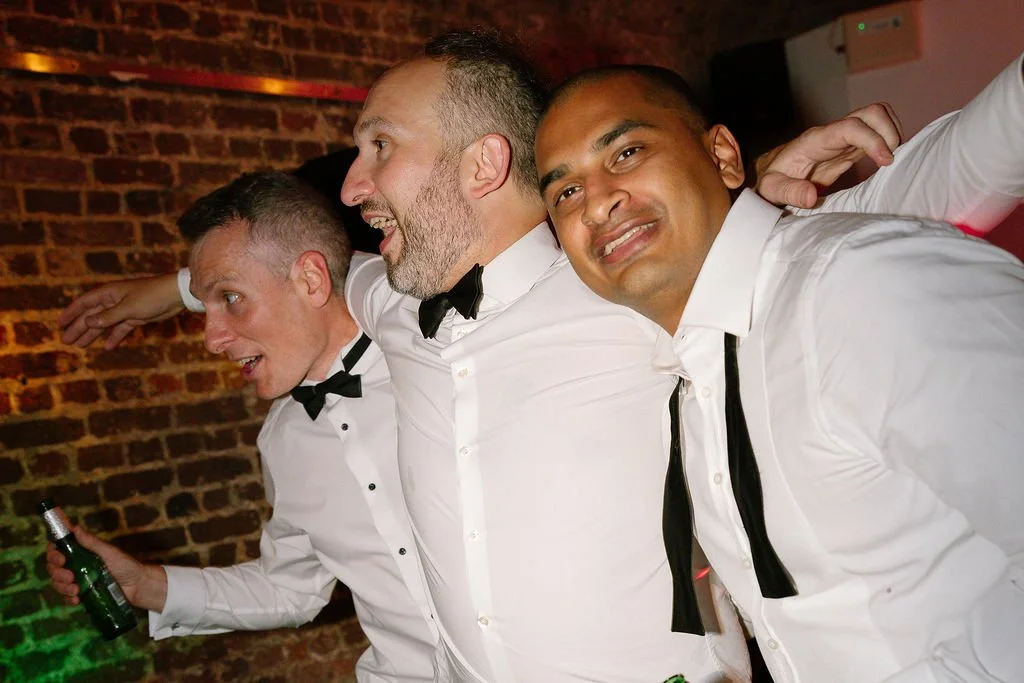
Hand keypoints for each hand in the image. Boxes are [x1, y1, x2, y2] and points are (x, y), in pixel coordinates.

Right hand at [45, 526, 167, 611]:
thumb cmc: (126, 565)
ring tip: (76, 590)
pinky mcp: (83, 594)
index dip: (53, 553)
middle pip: (54, 568)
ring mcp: (78, 580)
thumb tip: (74, 526)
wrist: (138, 586)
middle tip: (70, 576)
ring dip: (62, 587)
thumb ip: (91, 542)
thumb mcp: (108, 552)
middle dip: (57, 573)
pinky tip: (77, 599)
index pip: (58, 549)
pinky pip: (67, 597)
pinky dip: (68, 599)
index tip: (60, 559)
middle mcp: (77, 565)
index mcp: (81, 552)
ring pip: (58, 583)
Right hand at [57, 274, 184, 348]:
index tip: (59, 324)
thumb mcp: (128, 308)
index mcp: (108, 293)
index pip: (84, 303)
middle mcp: (114, 300)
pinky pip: (121, 328)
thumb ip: (108, 317)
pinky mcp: (136, 317)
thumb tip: (87, 322)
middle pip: (92, 315)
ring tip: (81, 345)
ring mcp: (125, 309)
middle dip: (79, 328)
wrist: (175, 295)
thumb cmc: (151, 296)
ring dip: (93, 334)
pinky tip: (108, 347)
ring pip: (105, 324)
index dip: (71, 313)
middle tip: (67, 341)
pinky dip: (115, 337)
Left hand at [755, 102, 903, 208]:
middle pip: (871, 112)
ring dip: (893, 135)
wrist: (771, 173)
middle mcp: (833, 133)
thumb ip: (789, 192)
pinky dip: (889, 143)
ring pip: (878, 119)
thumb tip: (811, 196)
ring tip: (891, 161)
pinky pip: (877, 135)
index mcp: (815, 140)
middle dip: (889, 132)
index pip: (850, 126)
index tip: (886, 160)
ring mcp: (844, 138)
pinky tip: (888, 163)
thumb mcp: (771, 189)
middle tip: (890, 161)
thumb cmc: (771, 180)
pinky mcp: (851, 148)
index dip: (872, 139)